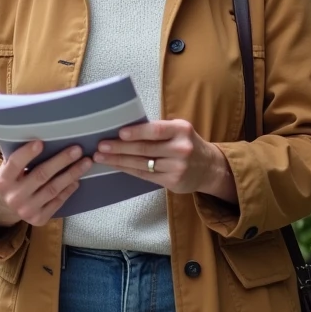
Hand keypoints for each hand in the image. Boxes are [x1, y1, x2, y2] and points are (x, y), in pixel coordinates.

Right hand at [0, 141, 93, 227]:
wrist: (5, 206)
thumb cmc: (11, 177)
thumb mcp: (8, 167)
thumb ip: (19, 156)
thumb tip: (43, 134)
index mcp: (2, 180)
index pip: (15, 164)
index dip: (27, 153)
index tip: (41, 142)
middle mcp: (13, 196)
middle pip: (41, 175)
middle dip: (61, 161)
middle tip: (77, 149)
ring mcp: (26, 210)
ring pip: (53, 189)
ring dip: (71, 174)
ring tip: (85, 163)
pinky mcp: (38, 219)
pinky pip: (57, 202)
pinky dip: (68, 190)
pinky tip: (77, 180)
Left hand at [94, 119, 236, 200]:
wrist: (209, 167)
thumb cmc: (186, 143)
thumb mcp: (178, 130)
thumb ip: (157, 130)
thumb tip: (123, 129)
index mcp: (181, 130)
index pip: (156, 130)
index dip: (137, 132)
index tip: (119, 133)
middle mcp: (180, 149)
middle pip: (145, 149)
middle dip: (120, 148)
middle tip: (101, 146)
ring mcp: (177, 167)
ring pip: (142, 164)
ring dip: (119, 160)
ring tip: (102, 157)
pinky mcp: (173, 182)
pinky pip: (145, 176)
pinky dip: (128, 170)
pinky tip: (116, 166)